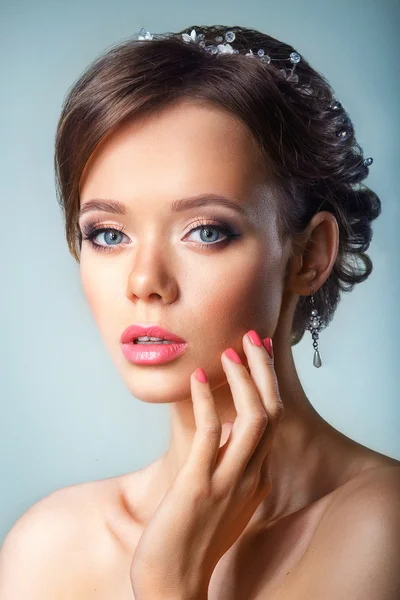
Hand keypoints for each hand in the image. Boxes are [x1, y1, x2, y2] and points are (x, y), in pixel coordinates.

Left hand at [130, 330, 282, 599]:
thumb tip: (221, 432)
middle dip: (264, 370)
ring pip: (254, 418)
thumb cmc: (190, 539)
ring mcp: (228, 481)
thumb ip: (227, 466)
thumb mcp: (219, 499)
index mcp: (256, 478)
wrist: (173, 583)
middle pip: (273, 411)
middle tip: (252, 337)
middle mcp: (251, 476)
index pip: (273, 420)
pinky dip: (203, 401)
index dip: (267, 382)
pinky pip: (209, 433)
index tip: (258, 354)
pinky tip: (193, 378)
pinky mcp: (199, 485)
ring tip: (230, 350)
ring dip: (244, 379)